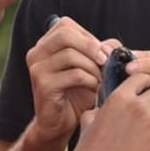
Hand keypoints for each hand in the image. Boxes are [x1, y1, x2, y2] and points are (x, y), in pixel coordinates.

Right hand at [26, 16, 113, 142]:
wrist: (60, 124)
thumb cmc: (76, 94)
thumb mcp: (90, 68)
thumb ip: (100, 51)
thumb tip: (113, 45)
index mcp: (44, 45)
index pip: (65, 25)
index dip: (87, 36)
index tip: (103, 52)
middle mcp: (36, 53)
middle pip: (65, 34)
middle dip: (91, 46)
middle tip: (105, 61)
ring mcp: (37, 69)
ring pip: (71, 55)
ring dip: (92, 67)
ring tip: (100, 79)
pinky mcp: (43, 86)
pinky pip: (74, 75)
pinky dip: (90, 80)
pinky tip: (94, 88)